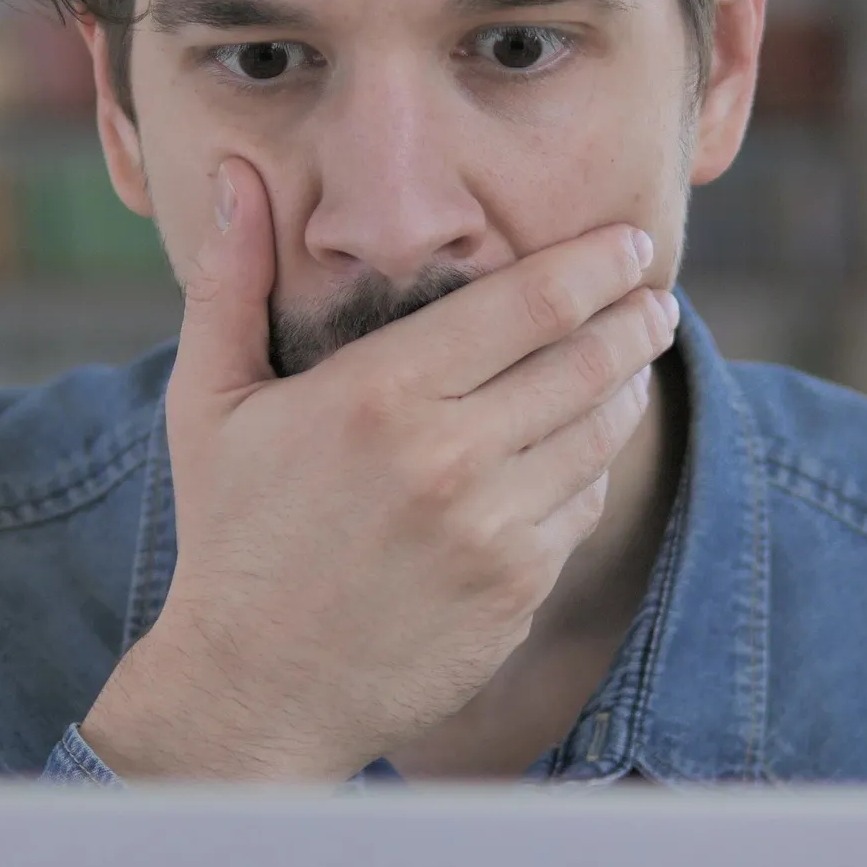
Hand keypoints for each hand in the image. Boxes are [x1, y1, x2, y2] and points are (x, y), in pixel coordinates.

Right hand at [79, 158, 676, 780]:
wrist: (256, 689)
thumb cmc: (232, 535)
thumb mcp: (211, 403)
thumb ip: (230, 283)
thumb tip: (233, 177)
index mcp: (378, 394)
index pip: (528, 303)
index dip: (596, 263)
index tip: (630, 242)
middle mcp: (447, 457)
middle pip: (585, 359)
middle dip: (635, 316)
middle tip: (656, 295)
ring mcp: (492, 528)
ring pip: (599, 430)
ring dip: (629, 385)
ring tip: (634, 358)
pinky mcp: (517, 588)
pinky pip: (584, 502)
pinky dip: (593, 464)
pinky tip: (584, 446)